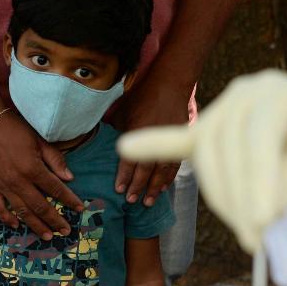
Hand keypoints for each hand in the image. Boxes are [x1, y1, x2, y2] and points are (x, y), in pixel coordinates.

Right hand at [0, 112, 84, 239]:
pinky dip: (7, 219)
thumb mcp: (40, 141)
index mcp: (32, 168)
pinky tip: (17, 226)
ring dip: (36, 226)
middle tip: (66, 231)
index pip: (56, 189)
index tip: (80, 208)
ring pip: (22, 212)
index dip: (70, 200)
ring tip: (48, 236)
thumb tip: (70, 179)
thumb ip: (56, 160)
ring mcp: (3, 185)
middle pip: (41, 206)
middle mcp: (18, 181)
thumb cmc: (16, 129)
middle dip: (55, 220)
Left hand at [111, 77, 190, 205]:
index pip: (130, 158)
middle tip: (132, 201)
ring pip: (163, 170)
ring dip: (154, 187)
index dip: (124, 175)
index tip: (119, 189)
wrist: (170, 84)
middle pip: (147, 168)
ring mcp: (169, 139)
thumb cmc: (142, 96)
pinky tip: (162, 188)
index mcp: (138, 130)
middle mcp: (155, 137)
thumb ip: (117, 131)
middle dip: (138, 186)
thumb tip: (107, 148)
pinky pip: (175, 164)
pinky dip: (168, 178)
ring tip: (148, 201)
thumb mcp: (123, 111)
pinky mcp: (179, 140)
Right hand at [119, 70, 286, 252]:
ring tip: (248, 233)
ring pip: (206, 156)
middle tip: (257, 240)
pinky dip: (155, 146)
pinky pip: (179, 141)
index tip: (264, 224)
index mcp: (278, 93)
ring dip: (221, 199)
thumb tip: (257, 216)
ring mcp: (222, 109)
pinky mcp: (206, 128)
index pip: (259, 139)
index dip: (259, 182)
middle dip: (239, 199)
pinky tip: (127, 147)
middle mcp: (245, 93)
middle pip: (226, 149)